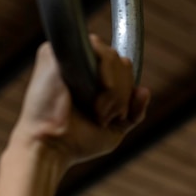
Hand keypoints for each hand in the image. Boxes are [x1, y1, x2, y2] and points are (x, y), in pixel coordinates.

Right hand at [11, 35, 149, 166]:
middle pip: (120, 61)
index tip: (117, 114)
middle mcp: (79, 62)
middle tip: (103, 116)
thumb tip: (144, 90)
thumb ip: (134, 112)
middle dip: (121, 92)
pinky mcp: (54, 53)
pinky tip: (98, 93)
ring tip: (97, 110)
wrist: (51, 147)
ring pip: (111, 55)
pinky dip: (104, 72)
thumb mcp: (115, 129)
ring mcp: (66, 55)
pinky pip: (94, 48)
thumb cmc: (77, 142)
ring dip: (114, 88)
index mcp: (91, 77)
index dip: (125, 88)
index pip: (122, 67)